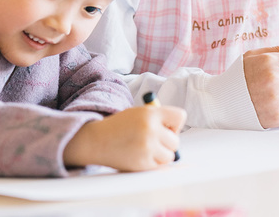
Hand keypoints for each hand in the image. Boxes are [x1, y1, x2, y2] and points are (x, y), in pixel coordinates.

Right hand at [63, 105, 185, 171]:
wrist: (97, 140)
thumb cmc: (120, 125)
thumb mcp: (138, 112)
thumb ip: (158, 117)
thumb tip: (177, 130)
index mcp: (150, 113)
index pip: (180, 117)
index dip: (174, 124)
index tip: (166, 127)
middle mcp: (151, 130)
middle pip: (176, 141)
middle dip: (167, 142)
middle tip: (153, 140)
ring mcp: (147, 148)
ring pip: (170, 156)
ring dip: (161, 154)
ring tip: (146, 148)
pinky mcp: (143, 163)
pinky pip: (159, 165)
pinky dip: (152, 162)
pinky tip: (139, 155)